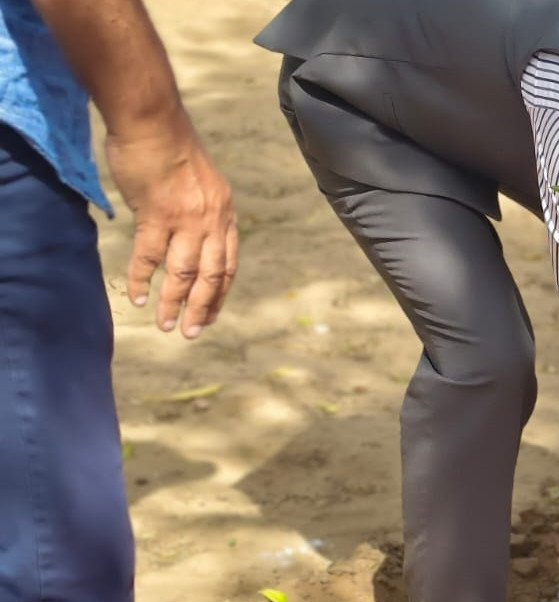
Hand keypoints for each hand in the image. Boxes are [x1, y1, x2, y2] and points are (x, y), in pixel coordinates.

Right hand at [105, 121, 237, 337]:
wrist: (152, 121)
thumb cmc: (171, 148)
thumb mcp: (202, 182)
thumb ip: (201, 211)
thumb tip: (191, 234)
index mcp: (225, 214)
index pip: (228, 263)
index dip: (220, 293)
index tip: (210, 313)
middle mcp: (212, 220)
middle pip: (212, 276)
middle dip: (202, 308)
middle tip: (192, 332)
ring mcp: (186, 219)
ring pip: (183, 273)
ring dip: (175, 302)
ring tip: (167, 325)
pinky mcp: (156, 215)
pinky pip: (150, 257)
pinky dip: (143, 280)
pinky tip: (139, 298)